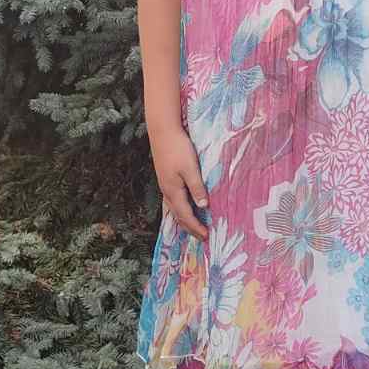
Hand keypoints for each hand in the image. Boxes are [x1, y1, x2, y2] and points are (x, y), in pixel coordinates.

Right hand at [149, 124, 208, 239]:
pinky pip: (172, 201)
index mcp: (173, 190)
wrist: (162, 131)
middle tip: (202, 237)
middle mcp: (167, 191)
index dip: (196, 227)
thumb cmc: (178, 147)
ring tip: (192, 227)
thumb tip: (204, 206)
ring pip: (174, 209)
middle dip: (190, 228)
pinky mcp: (165, 178)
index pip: (185, 215)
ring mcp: (164, 185)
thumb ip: (197, 187)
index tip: (206, 236)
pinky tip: (182, 207)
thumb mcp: (190, 167)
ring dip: (183, 220)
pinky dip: (179, 209)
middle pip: (178, 216)